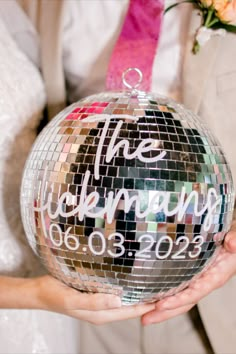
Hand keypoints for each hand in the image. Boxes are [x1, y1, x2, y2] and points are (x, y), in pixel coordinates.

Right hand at [34, 275, 154, 324]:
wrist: (41, 292)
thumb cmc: (55, 295)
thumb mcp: (73, 300)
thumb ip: (95, 302)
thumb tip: (120, 301)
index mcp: (101, 314)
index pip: (131, 311)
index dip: (149, 305)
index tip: (166, 296)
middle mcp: (103, 310)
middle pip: (131, 307)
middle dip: (148, 300)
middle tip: (166, 286)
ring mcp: (100, 303)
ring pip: (126, 300)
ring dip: (139, 293)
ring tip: (154, 282)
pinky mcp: (96, 295)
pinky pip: (117, 293)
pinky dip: (127, 288)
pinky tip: (132, 278)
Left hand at [141, 224, 235, 325]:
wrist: (233, 239)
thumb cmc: (234, 240)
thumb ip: (235, 240)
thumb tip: (231, 243)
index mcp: (215, 276)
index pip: (195, 292)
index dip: (178, 300)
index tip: (160, 305)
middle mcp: (205, 281)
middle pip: (183, 302)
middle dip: (164, 313)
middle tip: (144, 319)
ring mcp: (197, 279)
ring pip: (178, 297)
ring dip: (160, 307)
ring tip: (141, 312)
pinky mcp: (191, 273)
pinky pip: (177, 286)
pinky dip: (163, 293)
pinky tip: (149, 294)